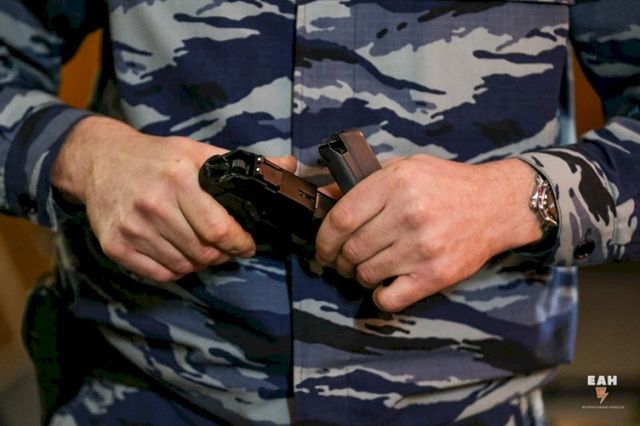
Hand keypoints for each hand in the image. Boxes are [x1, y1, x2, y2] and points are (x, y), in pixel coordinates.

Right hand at [52, 116, 295, 281]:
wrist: (100, 160)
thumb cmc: (158, 157)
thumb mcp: (198, 152)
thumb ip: (244, 163)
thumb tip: (289, 165)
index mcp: (179, 178)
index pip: (219, 229)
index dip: (240, 244)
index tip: (247, 244)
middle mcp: (153, 204)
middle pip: (204, 253)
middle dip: (224, 254)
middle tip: (227, 247)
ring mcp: (132, 228)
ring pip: (184, 267)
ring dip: (200, 263)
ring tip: (203, 247)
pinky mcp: (115, 246)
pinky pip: (160, 274)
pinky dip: (176, 269)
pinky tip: (179, 252)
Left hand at [315, 154, 542, 311]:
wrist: (497, 204)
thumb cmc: (447, 185)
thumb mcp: (405, 167)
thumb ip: (364, 181)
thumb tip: (324, 194)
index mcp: (395, 183)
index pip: (340, 219)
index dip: (323, 240)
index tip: (323, 248)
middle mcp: (408, 214)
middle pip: (351, 250)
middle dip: (339, 260)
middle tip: (342, 261)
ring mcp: (423, 247)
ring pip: (366, 274)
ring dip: (359, 276)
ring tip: (366, 268)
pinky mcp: (436, 275)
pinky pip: (390, 298)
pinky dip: (380, 296)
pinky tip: (385, 285)